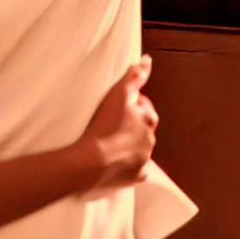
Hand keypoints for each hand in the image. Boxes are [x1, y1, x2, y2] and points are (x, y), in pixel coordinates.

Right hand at [77, 60, 157, 189]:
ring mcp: (142, 161)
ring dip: (131, 146)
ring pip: (141, 151)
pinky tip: (118, 164)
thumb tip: (148, 60)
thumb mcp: (119, 93)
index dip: (135, 106)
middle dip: (134, 127)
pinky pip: (136, 172)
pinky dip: (130, 167)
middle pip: (144, 131)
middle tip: (115, 125)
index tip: (122, 107)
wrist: (90, 163)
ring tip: (112, 143)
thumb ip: (135, 75)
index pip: (147, 110)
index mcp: (148, 121)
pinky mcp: (134, 178)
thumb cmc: (104, 126)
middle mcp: (149, 141)